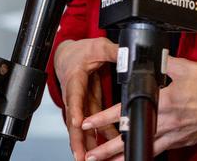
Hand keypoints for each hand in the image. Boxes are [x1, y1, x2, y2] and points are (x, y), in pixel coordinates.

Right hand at [54, 38, 119, 160]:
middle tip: (81, 156)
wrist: (68, 56)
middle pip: (74, 119)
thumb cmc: (80, 52)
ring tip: (91, 160)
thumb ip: (114, 52)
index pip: (74, 95)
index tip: (78, 123)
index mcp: (75, 78)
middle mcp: (74, 95)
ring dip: (86, 144)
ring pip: (82, 127)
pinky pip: (91, 125)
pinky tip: (104, 151)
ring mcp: (79, 104)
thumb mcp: (98, 47)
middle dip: (77, 139)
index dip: (75, 110)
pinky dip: (96, 138)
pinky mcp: (86, 108)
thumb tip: (129, 54)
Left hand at [80, 56, 196, 160]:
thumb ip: (164, 63)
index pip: (125, 111)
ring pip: (145, 149)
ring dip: (125, 157)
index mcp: (163, 102)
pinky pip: (162, 149)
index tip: (88, 123)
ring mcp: (176, 134)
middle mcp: (166, 122)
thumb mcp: (184, 67)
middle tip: (90, 155)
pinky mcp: (185, 140)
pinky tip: (140, 156)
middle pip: (131, 138)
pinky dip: (148, 153)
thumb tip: (151, 56)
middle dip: (108, 149)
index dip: (104, 118)